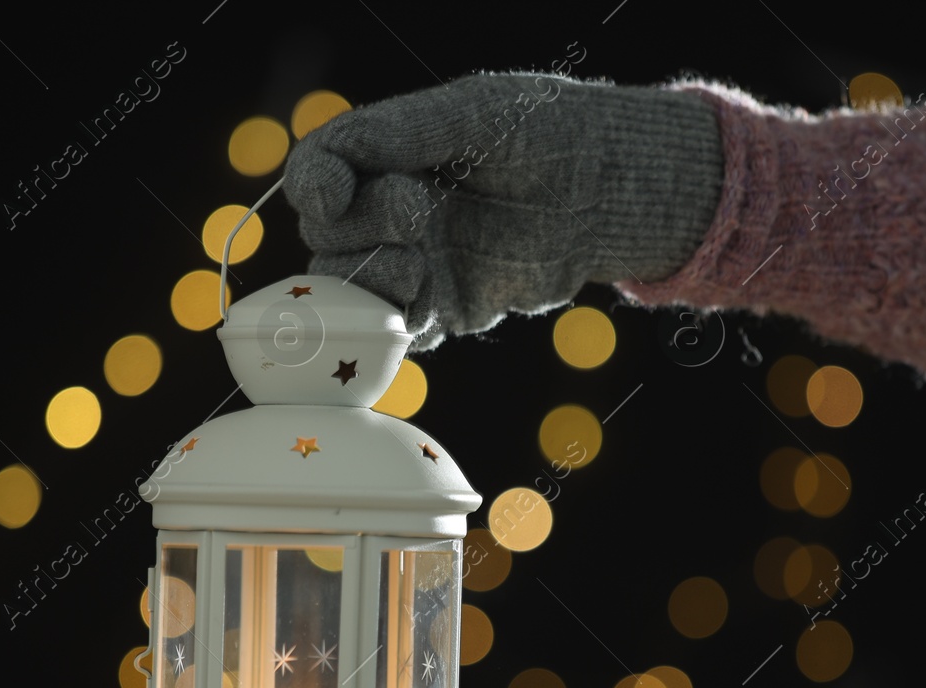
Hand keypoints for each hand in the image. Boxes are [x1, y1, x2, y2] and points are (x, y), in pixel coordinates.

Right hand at [283, 72, 722, 349]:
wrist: (611, 193)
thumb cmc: (548, 135)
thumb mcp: (471, 115)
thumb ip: (396, 135)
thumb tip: (323, 177)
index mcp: (389, 156)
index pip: (317, 173)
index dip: (314, 188)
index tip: (336, 196)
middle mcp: (392, 212)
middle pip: (325, 238)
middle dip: (363, 229)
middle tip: (423, 213)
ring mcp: (415, 263)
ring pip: (348, 294)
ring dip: (374, 283)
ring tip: (425, 266)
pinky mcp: (446, 309)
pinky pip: (394, 334)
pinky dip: (397, 327)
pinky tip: (429, 303)